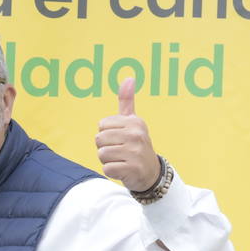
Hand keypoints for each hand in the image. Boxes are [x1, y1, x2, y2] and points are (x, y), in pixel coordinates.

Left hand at [95, 77, 161, 191]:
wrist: (150, 172)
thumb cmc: (136, 144)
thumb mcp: (133, 122)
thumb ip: (127, 101)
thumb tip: (129, 77)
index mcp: (135, 122)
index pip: (101, 125)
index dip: (106, 134)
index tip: (120, 139)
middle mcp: (136, 135)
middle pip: (99, 140)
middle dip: (105, 148)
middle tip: (120, 151)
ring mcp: (135, 153)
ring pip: (101, 154)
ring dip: (108, 160)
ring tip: (121, 160)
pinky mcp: (132, 169)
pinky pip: (107, 168)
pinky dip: (111, 171)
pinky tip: (123, 170)